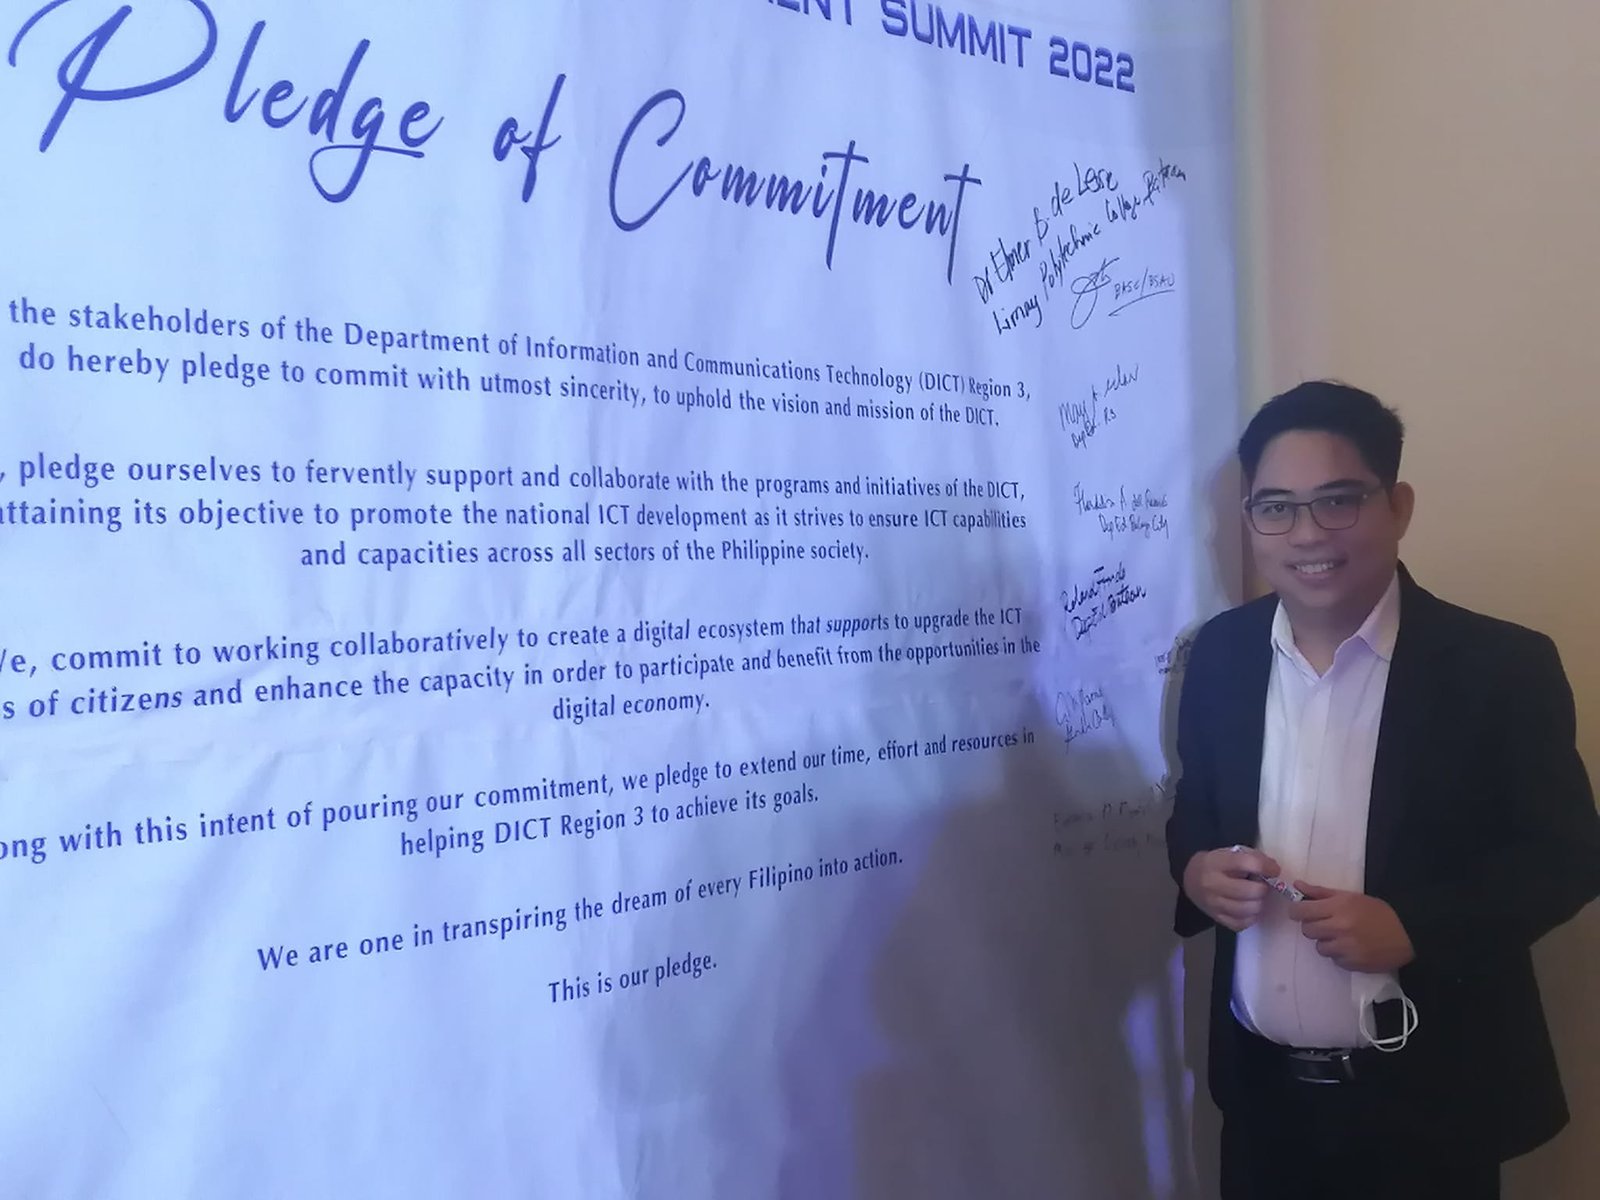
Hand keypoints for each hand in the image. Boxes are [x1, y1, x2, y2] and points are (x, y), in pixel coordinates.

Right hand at [1182, 847, 1278, 931]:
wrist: (1190, 878)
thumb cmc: (1216, 864)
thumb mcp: (1229, 853)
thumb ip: (1251, 858)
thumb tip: (1272, 869)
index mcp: (1216, 863)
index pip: (1245, 863)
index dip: (1266, 867)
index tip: (1274, 870)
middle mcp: (1212, 884)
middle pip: (1248, 891)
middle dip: (1262, 888)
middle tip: (1262, 885)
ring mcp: (1214, 904)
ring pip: (1247, 909)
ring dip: (1258, 903)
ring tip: (1256, 897)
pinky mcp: (1216, 918)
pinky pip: (1241, 923)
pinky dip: (1250, 917)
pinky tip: (1249, 908)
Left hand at [1287, 883, 1415, 972]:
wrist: (1407, 934)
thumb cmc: (1378, 912)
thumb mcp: (1350, 896)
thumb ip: (1320, 892)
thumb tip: (1296, 886)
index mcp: (1338, 907)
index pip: (1301, 911)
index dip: (1297, 911)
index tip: (1301, 911)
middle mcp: (1340, 928)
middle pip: (1307, 930)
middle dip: (1313, 926)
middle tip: (1326, 923)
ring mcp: (1346, 948)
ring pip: (1319, 947)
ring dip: (1326, 942)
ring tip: (1342, 936)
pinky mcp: (1353, 964)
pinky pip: (1334, 960)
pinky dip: (1339, 954)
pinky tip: (1352, 947)